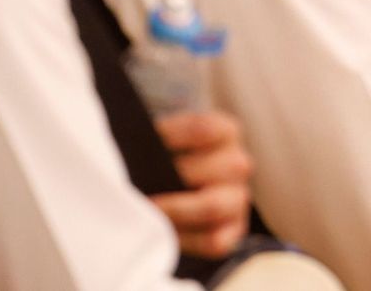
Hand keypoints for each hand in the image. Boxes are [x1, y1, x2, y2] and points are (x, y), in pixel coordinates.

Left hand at [149, 110, 252, 257]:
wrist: (178, 190)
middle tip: (142, 185)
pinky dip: (185, 239)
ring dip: (174, 210)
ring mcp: (238, 199)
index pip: (203, 129)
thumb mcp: (165, 142)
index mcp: (226, 133)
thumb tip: (132, 159)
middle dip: (173, 177)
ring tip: (148, 210)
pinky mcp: (233, 231)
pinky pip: (214, 241)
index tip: (145, 146)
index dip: (171, 137)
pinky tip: (164, 231)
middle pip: (211, 169)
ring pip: (212, 206)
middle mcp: (238, 164)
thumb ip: (155, 144)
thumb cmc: (167, 162)